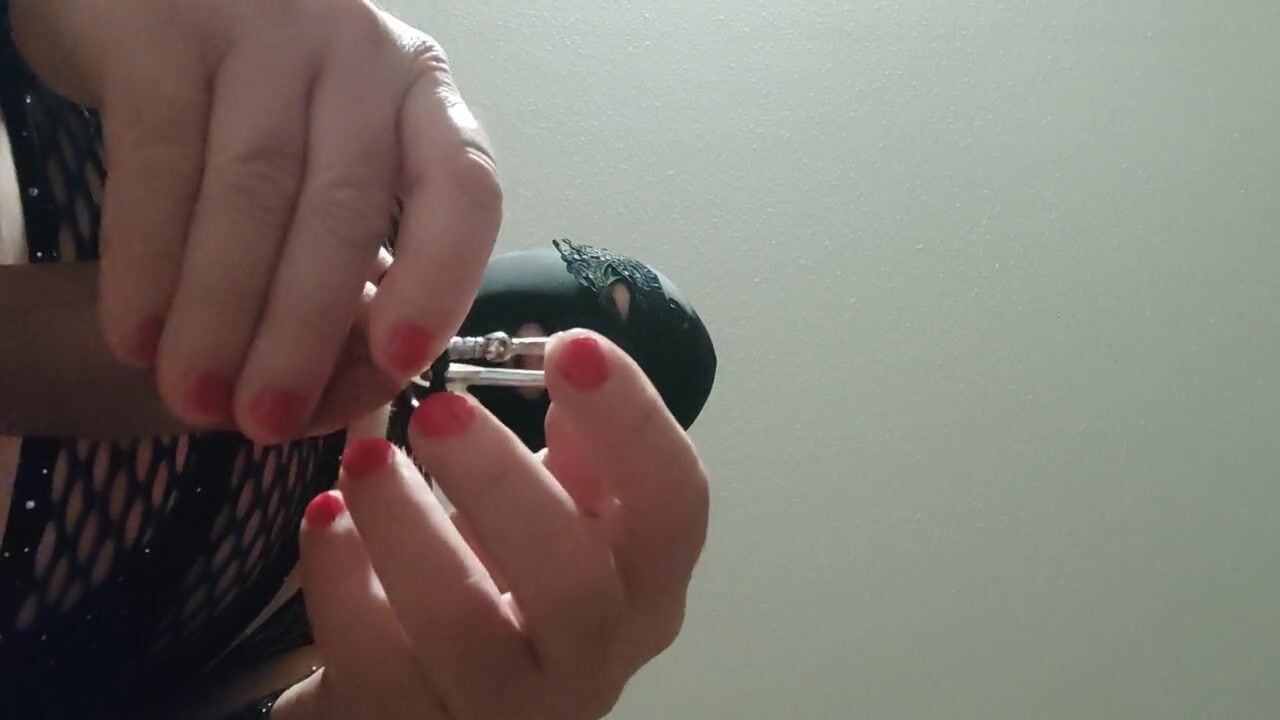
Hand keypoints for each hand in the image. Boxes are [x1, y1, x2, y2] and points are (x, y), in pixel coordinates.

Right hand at [11, 0, 500, 442]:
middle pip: (345, 209)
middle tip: (264, 421)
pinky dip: (147, 258)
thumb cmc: (261, 110)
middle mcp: (359, 59)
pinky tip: (136, 334)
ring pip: (253, 192)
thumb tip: (331, 396)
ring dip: (223, 312)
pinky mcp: (163, 34)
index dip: (440, 280)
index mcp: (422, 99)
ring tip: (197, 398)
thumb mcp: (330, 165)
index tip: (399, 364)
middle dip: (304, 330)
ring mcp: (264, 36)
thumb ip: (350, 263)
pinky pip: (158, 160)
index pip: (463, 188)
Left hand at [273, 331, 709, 718]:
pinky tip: (326, 518)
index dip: (632, 423)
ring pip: (462, 626)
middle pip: (573, 580)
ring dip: (406, 525)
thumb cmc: (502, 582)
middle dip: (502, 483)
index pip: (674, 507)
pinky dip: (341, 580)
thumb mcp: (556, 516)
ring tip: (364, 458)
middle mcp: (592, 659)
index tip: (569, 344)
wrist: (428, 697)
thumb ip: (579, 452)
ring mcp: (503, 709)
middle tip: (438, 408)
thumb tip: (569, 357)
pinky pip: (372, 659)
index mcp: (642, 588)